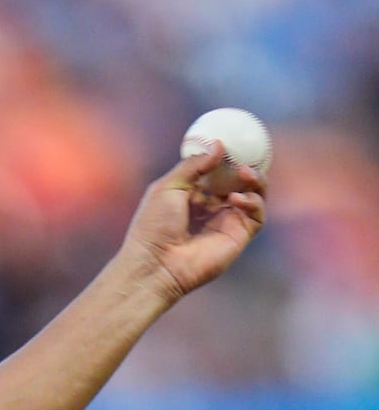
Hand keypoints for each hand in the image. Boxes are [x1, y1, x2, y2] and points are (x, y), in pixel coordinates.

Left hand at [119, 142, 266, 303]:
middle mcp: (212, 209)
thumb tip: (219, 146)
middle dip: (247, 168)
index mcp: (194, 197)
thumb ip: (194, 165)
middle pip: (240, 183)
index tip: (233, 144)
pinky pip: (257, 215)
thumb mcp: (168, 187)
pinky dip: (253, 202)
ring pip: (254, 196)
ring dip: (256, 181)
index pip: (219, 173)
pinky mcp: (237, 237)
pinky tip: (235, 200)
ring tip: (244, 174)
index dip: (228, 159)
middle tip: (244, 158)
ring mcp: (226, 223)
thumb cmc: (153, 227)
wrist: (154, 265)